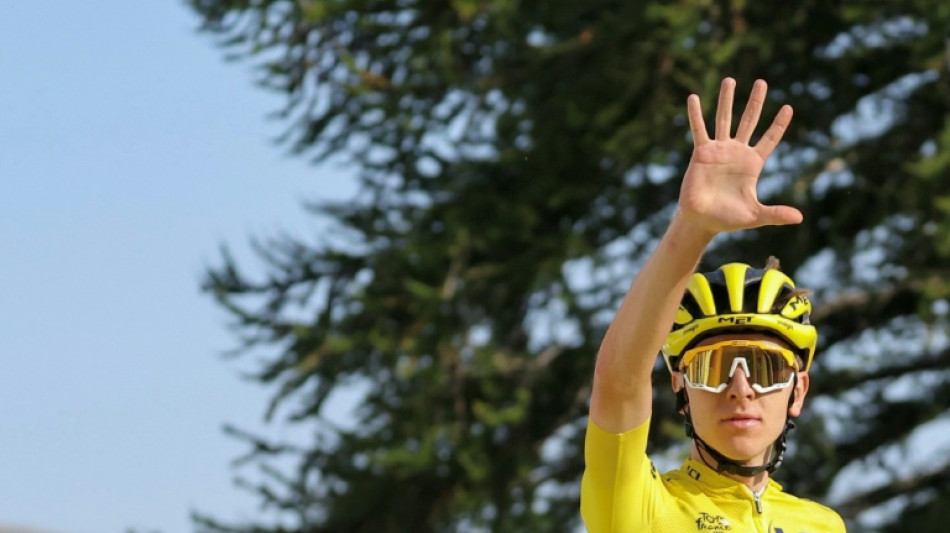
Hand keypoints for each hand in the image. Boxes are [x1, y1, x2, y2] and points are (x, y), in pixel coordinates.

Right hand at [679, 78, 801, 234]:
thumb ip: (776, 214)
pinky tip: (694, 98)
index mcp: (752, 164)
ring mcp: (719, 150)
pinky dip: (696, 114)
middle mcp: (737, 152)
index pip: (769, 139)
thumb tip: (799, 218)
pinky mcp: (701, 153)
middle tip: (762, 82)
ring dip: (727, 100)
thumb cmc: (728, 218)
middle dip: (756, 102)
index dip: (778, 124)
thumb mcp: (755, 215)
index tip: (788, 107)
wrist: (702, 220)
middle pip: (749, 121)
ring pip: (724, 119)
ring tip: (730, 80)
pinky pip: (699, 129)